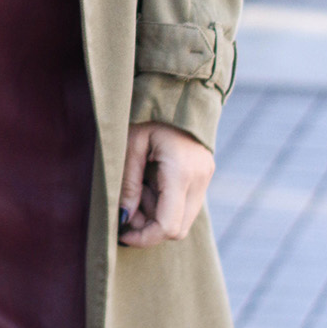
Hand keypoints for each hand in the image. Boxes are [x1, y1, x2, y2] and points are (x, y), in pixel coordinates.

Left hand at [118, 122, 213, 247]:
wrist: (178, 90)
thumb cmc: (148, 114)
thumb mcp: (130, 144)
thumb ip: (127, 183)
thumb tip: (124, 218)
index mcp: (181, 172)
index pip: (168, 226)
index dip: (144, 237)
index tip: (122, 232)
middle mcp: (199, 179)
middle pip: (177, 228)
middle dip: (149, 226)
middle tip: (127, 208)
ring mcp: (205, 178)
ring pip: (182, 219)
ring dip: (156, 214)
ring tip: (138, 187)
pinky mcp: (203, 176)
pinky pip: (185, 204)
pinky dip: (165, 203)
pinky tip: (150, 183)